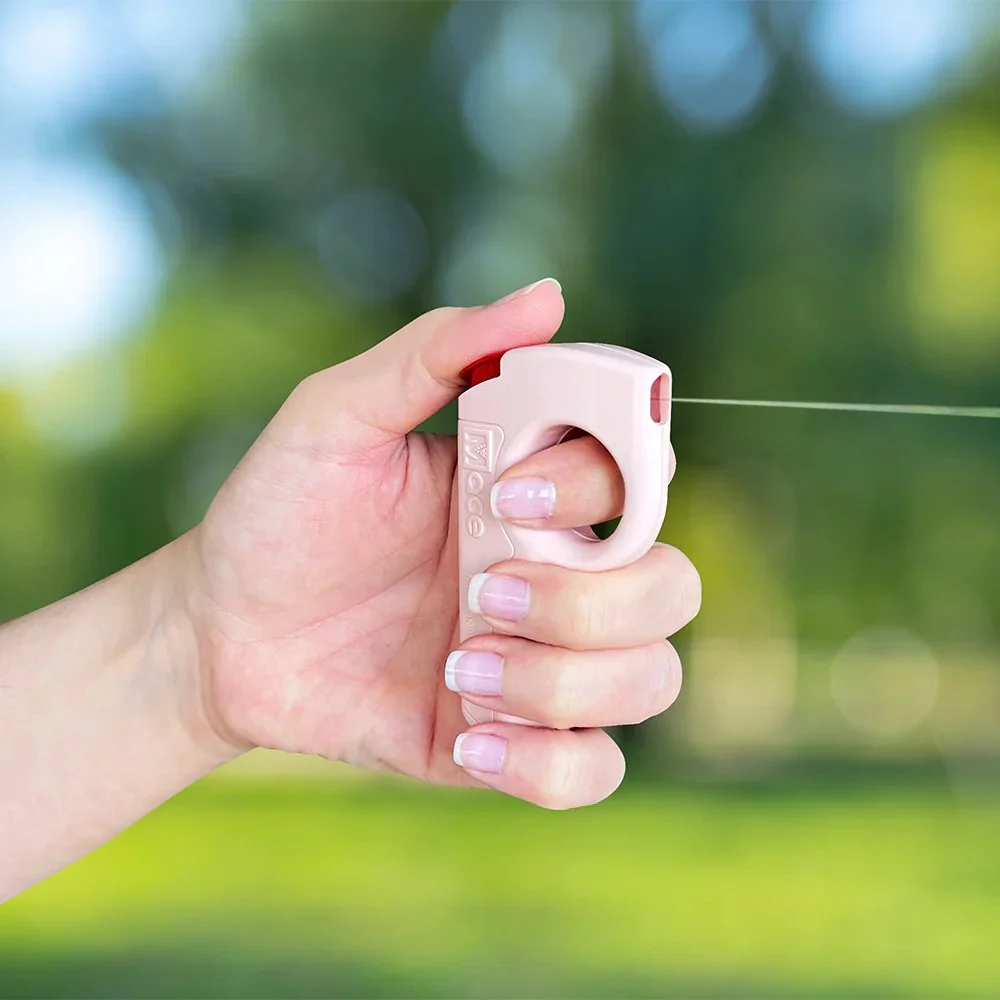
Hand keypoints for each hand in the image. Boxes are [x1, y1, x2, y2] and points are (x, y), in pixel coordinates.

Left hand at [185, 279, 700, 808]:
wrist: (223, 633)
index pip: (641, 477)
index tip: (499, 497)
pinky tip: (463, 736)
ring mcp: (544, 659)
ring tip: (456, 671)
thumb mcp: (337, 415)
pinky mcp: (516, 738)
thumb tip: (549, 296)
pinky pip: (595, 769)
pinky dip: (547, 763)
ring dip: (560, 682)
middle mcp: (559, 570)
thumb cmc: (280, 513)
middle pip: (672, 587)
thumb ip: (436, 352)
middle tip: (480, 593)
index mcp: (532, 490)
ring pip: (651, 678)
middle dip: (586, 601)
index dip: (594, 489)